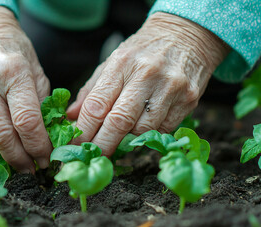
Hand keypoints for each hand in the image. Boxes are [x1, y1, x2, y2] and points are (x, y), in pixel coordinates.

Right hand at [0, 7, 51, 172]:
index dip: (38, 146)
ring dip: (1, 155)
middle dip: (19, 158)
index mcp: (13, 71)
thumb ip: (42, 106)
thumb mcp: (37, 73)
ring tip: (17, 162)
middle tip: (32, 170)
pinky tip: (0, 145)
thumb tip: (47, 142)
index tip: (47, 159)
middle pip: (1, 134)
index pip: (26, 120)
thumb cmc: (16, 54)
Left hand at [67, 12, 229, 155]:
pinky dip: (149, 134)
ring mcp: (171, 87)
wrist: (186, 36)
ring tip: (120, 137)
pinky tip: (144, 126)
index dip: (84, 129)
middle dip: (102, 144)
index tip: (76, 144)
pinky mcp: (189, 99)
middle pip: (119, 121)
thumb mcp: (112, 62)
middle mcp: (147, 74)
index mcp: (122, 62)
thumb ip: (91, 90)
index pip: (97, 104)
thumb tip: (71, 117)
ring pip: (142, 130)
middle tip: (94, 156)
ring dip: (127, 139)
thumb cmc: (142, 51)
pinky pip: (163, 129)